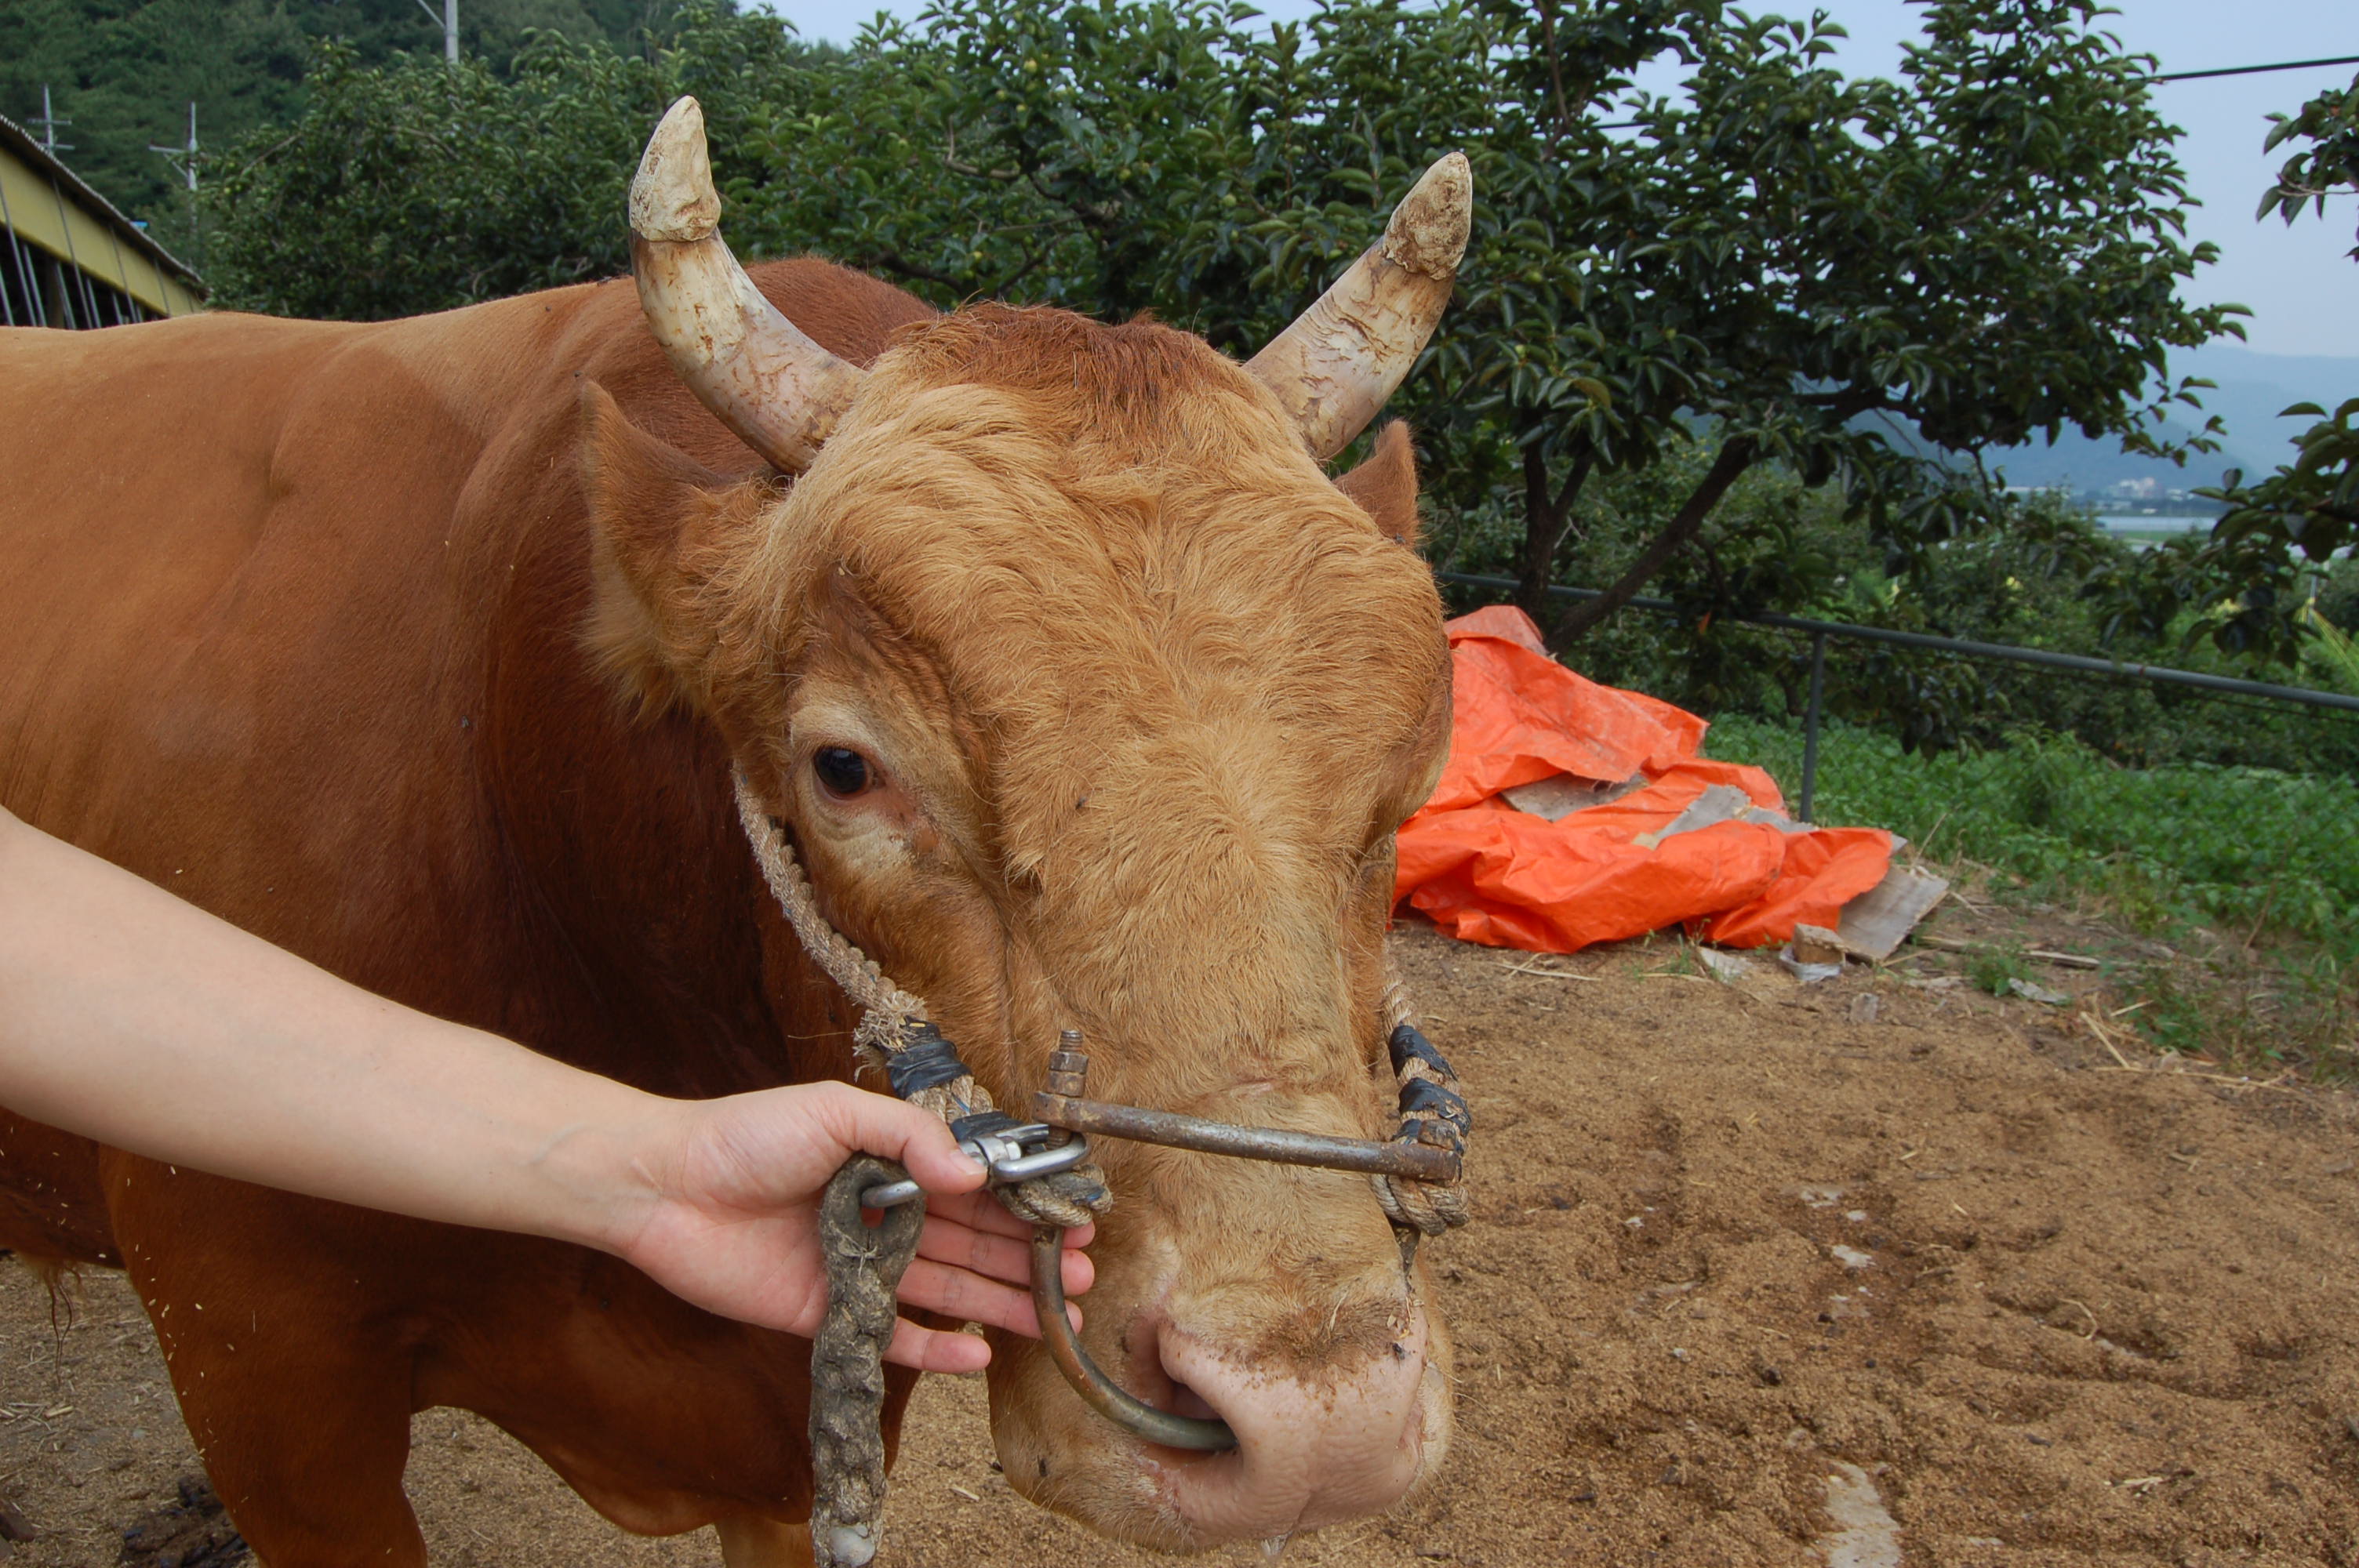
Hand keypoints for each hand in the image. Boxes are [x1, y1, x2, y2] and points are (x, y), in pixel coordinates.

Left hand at [601, 1080, 1093, 1371]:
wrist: (663, 1185)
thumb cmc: (746, 1134)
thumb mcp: (836, 1112)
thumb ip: (909, 1137)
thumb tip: (975, 1174)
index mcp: (889, 1164)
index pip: (972, 1189)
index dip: (1023, 1206)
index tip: (1073, 1220)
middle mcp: (881, 1216)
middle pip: (971, 1244)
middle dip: (1027, 1260)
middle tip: (1081, 1279)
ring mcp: (857, 1267)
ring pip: (944, 1290)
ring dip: (998, 1305)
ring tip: (1052, 1318)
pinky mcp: (827, 1315)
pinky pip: (892, 1335)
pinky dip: (936, 1347)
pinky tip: (980, 1357)